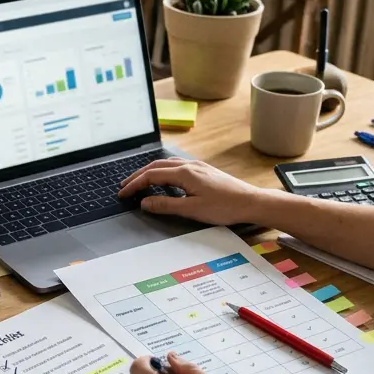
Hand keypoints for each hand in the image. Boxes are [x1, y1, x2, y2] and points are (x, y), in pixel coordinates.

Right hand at [118, 158, 273, 225]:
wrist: (250, 201)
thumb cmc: (224, 207)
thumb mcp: (192, 209)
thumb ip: (166, 205)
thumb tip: (145, 203)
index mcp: (184, 173)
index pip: (151, 176)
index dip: (134, 184)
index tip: (123, 193)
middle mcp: (189, 165)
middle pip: (156, 166)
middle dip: (138, 176)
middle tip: (125, 186)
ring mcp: (197, 166)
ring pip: (166, 164)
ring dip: (150, 171)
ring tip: (140, 182)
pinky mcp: (203, 170)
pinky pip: (176, 165)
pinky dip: (163, 171)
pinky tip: (164, 179)